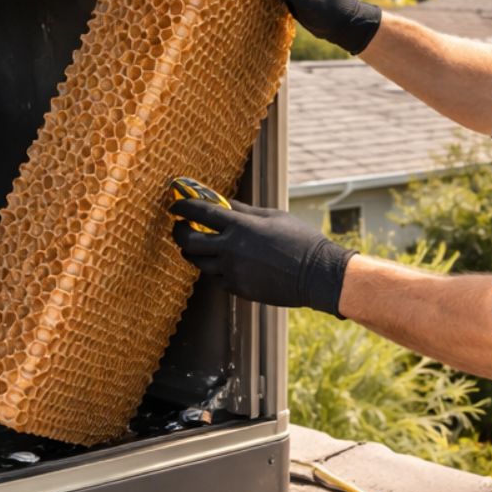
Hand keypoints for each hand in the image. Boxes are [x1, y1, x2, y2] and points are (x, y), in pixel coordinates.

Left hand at [170, 198, 354, 315]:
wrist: (316, 274)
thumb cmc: (299, 240)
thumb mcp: (272, 216)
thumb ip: (243, 211)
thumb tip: (222, 203)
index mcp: (240, 226)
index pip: (200, 212)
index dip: (183, 208)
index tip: (175, 207)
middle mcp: (231, 249)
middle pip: (190, 242)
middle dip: (180, 233)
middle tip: (180, 228)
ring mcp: (233, 272)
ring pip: (199, 263)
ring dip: (194, 253)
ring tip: (198, 246)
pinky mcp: (238, 289)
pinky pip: (217, 278)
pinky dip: (216, 269)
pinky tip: (223, 262)